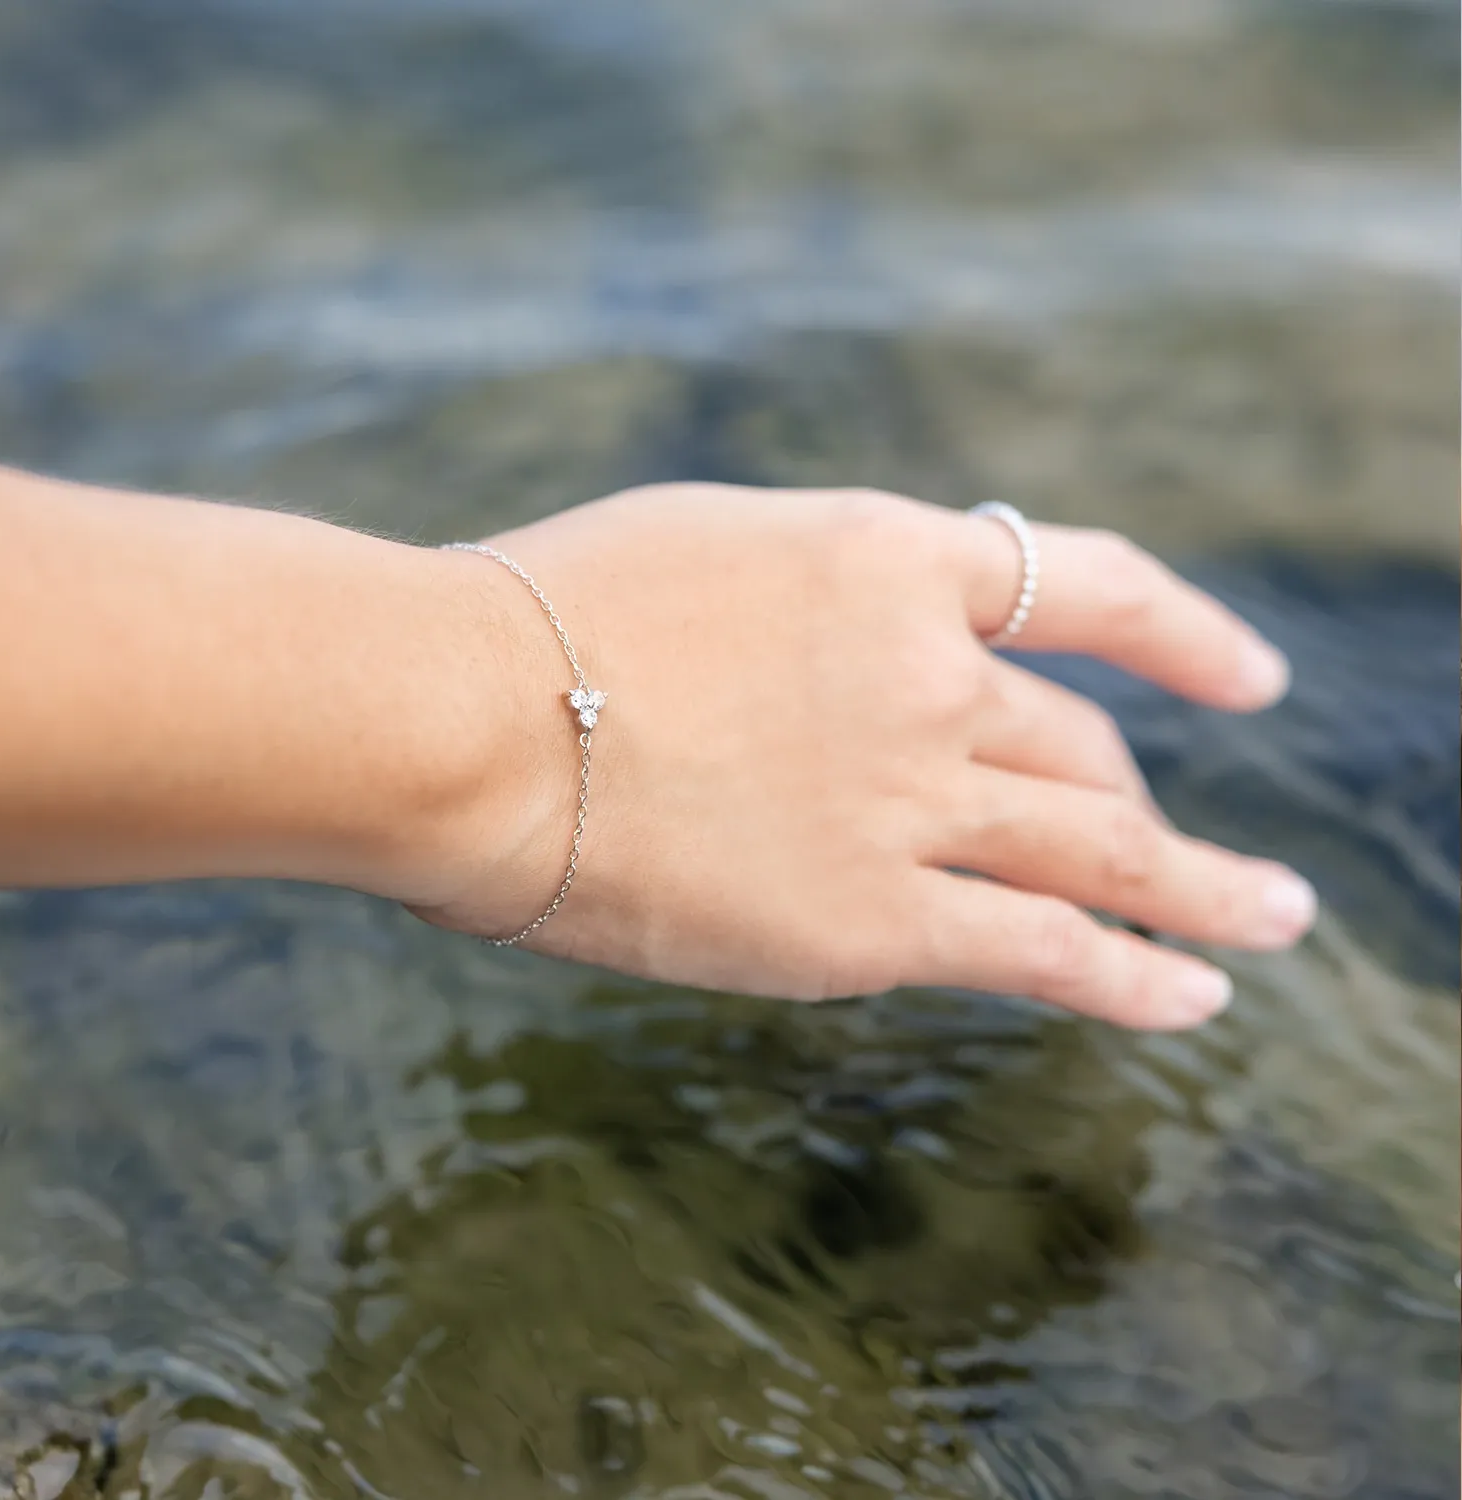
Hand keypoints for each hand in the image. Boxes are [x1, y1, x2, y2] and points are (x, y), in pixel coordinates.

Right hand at [403, 484, 1314, 1028]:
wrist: (459, 717)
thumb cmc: (537, 624)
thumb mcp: (713, 556)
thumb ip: (822, 605)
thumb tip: (876, 657)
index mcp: (883, 560)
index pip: (1080, 584)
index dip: (1181, 632)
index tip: (1248, 676)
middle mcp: (925, 673)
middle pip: (1083, 747)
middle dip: (1138, 797)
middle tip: (1168, 843)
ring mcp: (908, 796)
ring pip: (1107, 850)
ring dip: (1203, 891)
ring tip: (1268, 921)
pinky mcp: (867, 920)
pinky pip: (1046, 951)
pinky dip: (1135, 977)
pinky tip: (1191, 996)